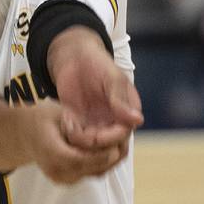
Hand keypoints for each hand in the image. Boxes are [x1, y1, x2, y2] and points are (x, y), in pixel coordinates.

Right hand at [24, 101, 132, 184]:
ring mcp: (62, 179)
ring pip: (97, 172)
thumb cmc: (40, 118)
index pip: (82, 158)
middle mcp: (57, 171)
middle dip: (114, 153)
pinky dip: (104, 161)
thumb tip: (102, 127)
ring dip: (112, 158)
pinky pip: (92, 173)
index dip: (103, 152)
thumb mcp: (57, 111)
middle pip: (94, 168)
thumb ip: (79, 121)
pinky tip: (112, 145)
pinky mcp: (69, 181)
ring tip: (123, 139)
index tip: (119, 140)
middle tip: (127, 136)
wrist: (23, 135)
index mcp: (51, 152)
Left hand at [47, 26, 142, 148]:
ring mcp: (95, 122)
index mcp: (127, 111)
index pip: (123, 134)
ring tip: (70, 122)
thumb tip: (137, 120)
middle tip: (77, 131)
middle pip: (108, 146)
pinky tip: (65, 118)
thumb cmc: (97, 62)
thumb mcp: (111, 78)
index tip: (95, 136)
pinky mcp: (79, 121)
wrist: (74, 57)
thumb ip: (120, 100)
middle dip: (92, 145)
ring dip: (79, 141)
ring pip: (90, 146)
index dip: (110, 139)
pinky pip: (75, 138)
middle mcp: (113, 121)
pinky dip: (69, 133)